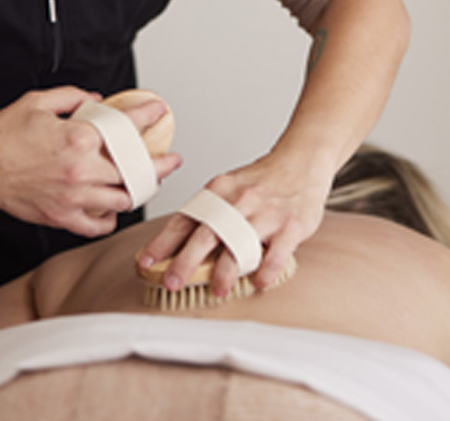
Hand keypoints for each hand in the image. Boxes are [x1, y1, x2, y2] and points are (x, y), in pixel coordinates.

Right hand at [0, 87, 180, 236]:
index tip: (159, 111)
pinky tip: (114, 210)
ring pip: (122, 200)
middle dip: (159, 164)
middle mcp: (82, 169)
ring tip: (147, 184)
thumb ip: (72, 97)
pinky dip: (110, 219)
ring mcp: (73, 196)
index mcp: (79, 137)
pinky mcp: (60, 217)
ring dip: (139, 192)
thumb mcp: (38, 102)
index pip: (127, 126)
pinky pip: (96, 225)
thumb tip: (97, 100)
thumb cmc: (1, 135)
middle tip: (171, 160)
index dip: (148, 116)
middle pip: (135, 170)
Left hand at [137, 149, 331, 297]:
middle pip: (207, 234)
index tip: (147, 261)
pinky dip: (265, 273)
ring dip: (224, 273)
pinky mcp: (291, 225)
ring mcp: (266, 213)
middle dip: (185, 262)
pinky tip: (258, 283)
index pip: (185, 218)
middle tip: (172, 282)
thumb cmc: (263, 180)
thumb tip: (179, 244)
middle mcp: (240, 201)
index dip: (164, 242)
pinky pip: (276, 255)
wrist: (302, 160)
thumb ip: (210, 212)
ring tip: (216, 290)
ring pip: (239, 247)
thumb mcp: (230, 187)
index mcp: (220, 190)